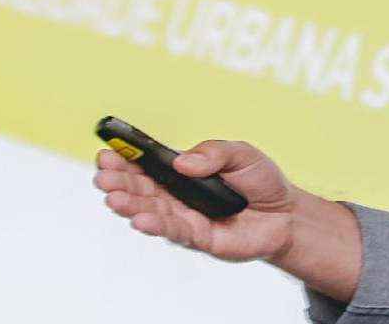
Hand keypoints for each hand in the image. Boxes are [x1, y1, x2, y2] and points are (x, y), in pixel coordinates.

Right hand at [93, 139, 298, 262]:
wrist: (286, 214)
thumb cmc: (259, 181)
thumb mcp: (242, 154)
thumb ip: (214, 153)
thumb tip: (182, 161)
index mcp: (181, 172)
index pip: (147, 164)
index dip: (125, 158)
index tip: (106, 151)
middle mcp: (176, 195)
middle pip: (140, 187)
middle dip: (119, 181)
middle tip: (102, 175)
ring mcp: (183, 216)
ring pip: (150, 210)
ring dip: (129, 204)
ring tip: (112, 197)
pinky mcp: (197, 237)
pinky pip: (173, 231)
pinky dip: (155, 225)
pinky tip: (139, 220)